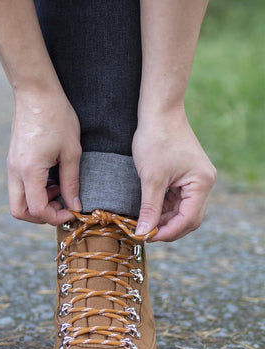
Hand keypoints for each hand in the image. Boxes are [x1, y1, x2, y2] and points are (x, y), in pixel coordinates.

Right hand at [7, 88, 81, 225]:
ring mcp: (11, 165)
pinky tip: (53, 178)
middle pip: (19, 211)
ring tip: (60, 189)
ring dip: (38, 202)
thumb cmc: (56, 117)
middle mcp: (15, 171)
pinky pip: (20, 185)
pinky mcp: (13, 159)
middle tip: (62, 207)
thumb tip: (75, 205)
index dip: (55, 217)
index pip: (37, 209)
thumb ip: (72, 182)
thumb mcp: (71, 151)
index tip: (72, 211)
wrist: (36, 92)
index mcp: (29, 170)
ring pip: (18, 199)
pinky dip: (35, 190)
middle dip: (40, 216)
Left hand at [132, 108, 215, 241]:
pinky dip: (165, 206)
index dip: (168, 232)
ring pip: (183, 209)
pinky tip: (150, 209)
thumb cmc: (156, 139)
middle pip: (189, 217)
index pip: (188, 219)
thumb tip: (144, 233)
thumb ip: (149, 208)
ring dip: (165, 218)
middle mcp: (204, 182)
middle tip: (145, 233)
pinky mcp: (186, 173)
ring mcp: (196, 178)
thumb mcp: (151, 178)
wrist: (158, 110)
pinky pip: (178, 197)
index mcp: (202, 183)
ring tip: (144, 223)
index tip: (147, 237)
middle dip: (168, 227)